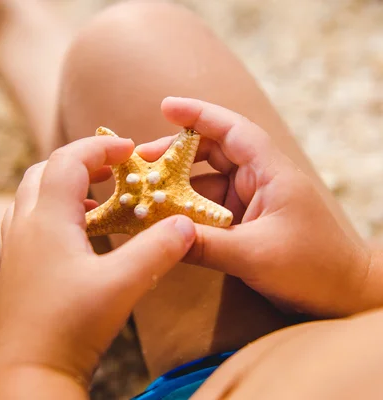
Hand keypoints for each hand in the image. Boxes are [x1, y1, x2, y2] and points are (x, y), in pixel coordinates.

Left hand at [0, 135, 196, 392]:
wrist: (28, 371)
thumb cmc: (71, 328)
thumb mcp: (122, 286)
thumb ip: (156, 250)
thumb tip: (185, 223)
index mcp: (47, 219)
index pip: (69, 160)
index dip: (100, 146)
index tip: (131, 148)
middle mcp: (24, 224)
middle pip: (45, 169)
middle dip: (81, 159)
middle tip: (115, 166)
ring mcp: (14, 245)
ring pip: (33, 193)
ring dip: (65, 183)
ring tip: (101, 196)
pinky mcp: (15, 264)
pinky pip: (30, 218)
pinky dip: (55, 209)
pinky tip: (81, 233)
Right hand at [154, 97, 371, 317]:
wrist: (344, 293)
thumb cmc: (314, 268)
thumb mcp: (255, 256)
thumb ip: (206, 246)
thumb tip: (161, 238)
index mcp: (270, 173)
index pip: (232, 130)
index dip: (198, 114)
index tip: (166, 106)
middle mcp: (259, 180)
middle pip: (211, 153)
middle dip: (174, 155)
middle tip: (138, 162)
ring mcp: (251, 201)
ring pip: (205, 184)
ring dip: (176, 187)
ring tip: (141, 193)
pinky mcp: (245, 222)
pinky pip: (208, 209)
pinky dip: (186, 212)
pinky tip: (163, 220)